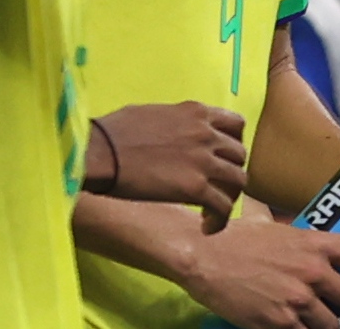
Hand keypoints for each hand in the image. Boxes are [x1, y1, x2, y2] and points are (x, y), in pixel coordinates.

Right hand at [90, 101, 247, 219]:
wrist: (100, 152)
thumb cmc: (114, 131)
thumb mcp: (154, 112)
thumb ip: (176, 122)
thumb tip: (177, 134)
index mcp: (196, 112)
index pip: (236, 124)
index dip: (233, 143)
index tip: (222, 158)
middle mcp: (206, 133)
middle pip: (240, 155)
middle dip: (230, 172)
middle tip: (215, 187)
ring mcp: (204, 160)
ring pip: (238, 181)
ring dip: (228, 196)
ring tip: (211, 210)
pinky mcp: (195, 188)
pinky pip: (223, 207)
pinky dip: (220, 220)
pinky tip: (206, 227)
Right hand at [174, 217, 339, 328]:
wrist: (204, 256)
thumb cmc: (234, 237)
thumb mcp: (272, 223)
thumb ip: (292, 231)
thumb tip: (298, 232)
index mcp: (314, 243)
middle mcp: (313, 272)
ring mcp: (298, 300)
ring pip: (334, 325)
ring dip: (329, 326)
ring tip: (318, 322)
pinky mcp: (281, 323)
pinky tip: (297, 328)